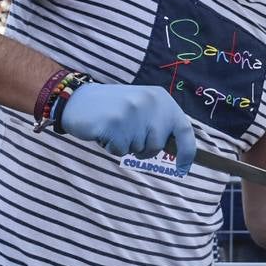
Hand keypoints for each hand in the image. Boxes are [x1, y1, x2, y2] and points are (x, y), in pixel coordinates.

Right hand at [59, 84, 195, 173]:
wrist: (77, 100)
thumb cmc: (113, 109)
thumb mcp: (143, 106)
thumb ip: (160, 123)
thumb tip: (181, 151)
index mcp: (160, 98)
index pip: (184, 129)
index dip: (187, 152)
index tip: (183, 168)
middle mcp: (149, 102)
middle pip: (158, 145)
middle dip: (144, 148)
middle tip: (127, 133)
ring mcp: (132, 113)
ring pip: (138, 149)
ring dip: (126, 145)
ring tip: (114, 128)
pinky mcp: (114, 125)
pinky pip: (120, 151)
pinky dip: (111, 147)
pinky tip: (103, 131)